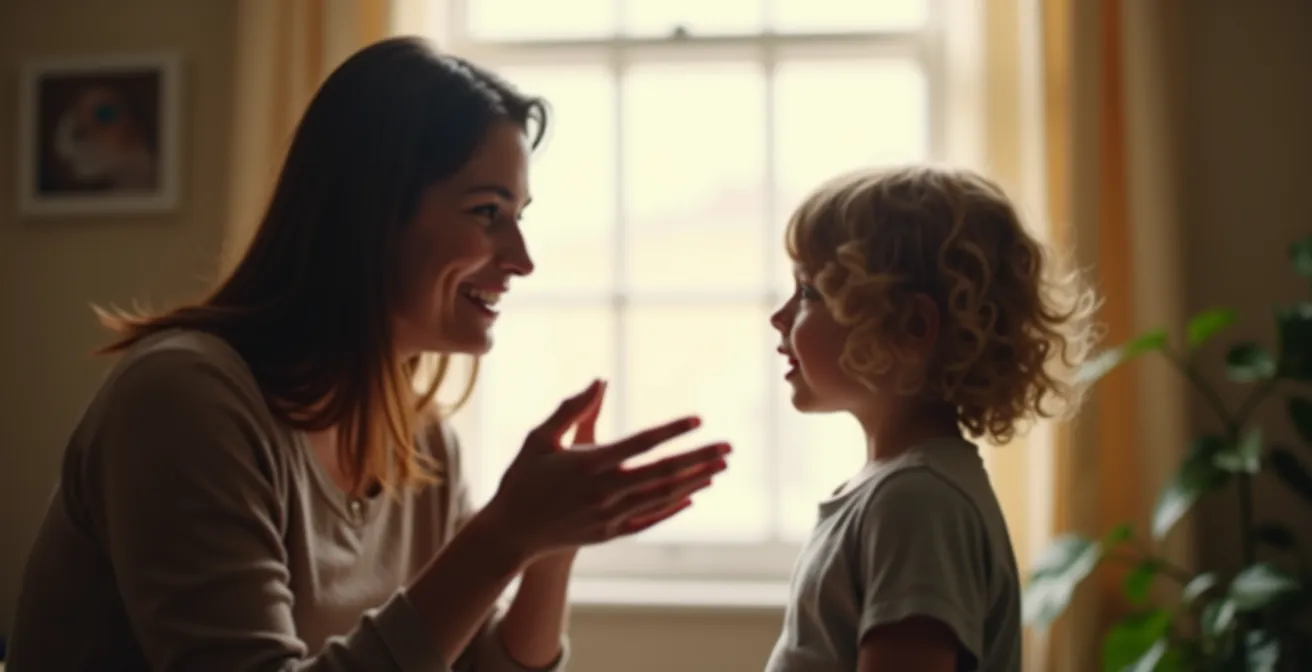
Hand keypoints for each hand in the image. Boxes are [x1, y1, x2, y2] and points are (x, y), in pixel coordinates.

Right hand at [481, 380, 729, 563]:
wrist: (511, 532)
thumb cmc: (523, 479)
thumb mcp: (539, 439)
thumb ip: (571, 408)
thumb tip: (600, 380)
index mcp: (587, 464)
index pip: (640, 443)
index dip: (672, 431)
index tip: (698, 420)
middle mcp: (603, 491)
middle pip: (662, 472)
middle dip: (698, 457)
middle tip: (728, 447)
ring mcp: (609, 516)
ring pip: (661, 496)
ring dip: (694, 480)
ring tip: (720, 467)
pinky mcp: (610, 534)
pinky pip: (650, 520)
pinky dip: (673, 507)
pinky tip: (693, 495)